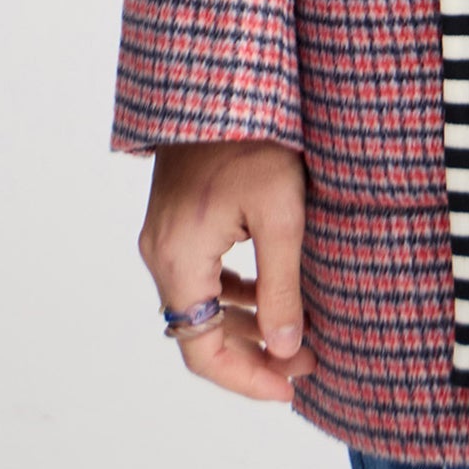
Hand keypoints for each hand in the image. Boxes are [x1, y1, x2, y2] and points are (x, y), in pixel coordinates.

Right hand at [138, 139, 316, 403]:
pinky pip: (201, 276)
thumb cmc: (253, 138)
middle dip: (255, 354)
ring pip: (201, 305)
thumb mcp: (281, 214)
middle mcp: (161, 254)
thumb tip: (286, 351)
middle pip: (200, 332)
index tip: (290, 389)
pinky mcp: (177, 220)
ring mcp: (165, 237)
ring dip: (247, 325)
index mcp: (179, 259)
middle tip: (308, 362)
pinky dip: (234, 295)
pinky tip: (270, 295)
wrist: (218, 80)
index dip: (245, 379)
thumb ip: (281, 287)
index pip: (201, 350)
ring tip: (299, 336)